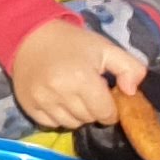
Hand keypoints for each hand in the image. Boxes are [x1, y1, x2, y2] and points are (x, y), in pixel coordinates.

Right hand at [9, 17, 151, 132]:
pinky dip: (59, 116)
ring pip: (71, 124)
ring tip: (74, 97)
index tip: (106, 96)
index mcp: (82, 78)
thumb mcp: (106, 48)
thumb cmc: (72, 42)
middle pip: (89, 119)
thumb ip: (130, 68)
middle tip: (89, 93)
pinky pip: (51, 124)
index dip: (112, 108)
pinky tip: (58, 100)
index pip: (106, 113)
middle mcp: (60, 93)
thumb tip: (131, 92)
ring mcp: (42, 101)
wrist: (30, 35)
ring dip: (77, 115)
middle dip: (94, 110)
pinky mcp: (28, 105)